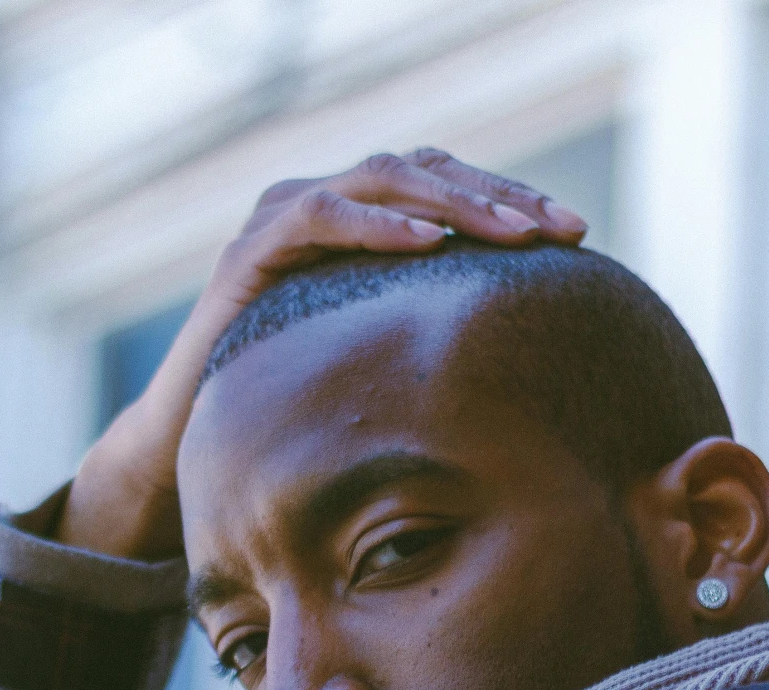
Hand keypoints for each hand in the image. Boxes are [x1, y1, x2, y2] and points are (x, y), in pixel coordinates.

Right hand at [56, 150, 586, 560]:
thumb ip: (432, 334)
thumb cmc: (294, 409)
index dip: (512, 200)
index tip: (576, 235)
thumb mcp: (380, 362)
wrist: (193, 441)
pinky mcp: (250, 251)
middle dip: (500, 196)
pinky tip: (426, 243)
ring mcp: (281, 218)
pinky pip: (320, 215)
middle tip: (563, 230)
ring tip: (511, 234)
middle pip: (424, 169)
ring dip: (454, 202)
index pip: (446, 183)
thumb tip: (541, 357)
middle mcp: (320, 203)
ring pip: (381, 176)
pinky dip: (375, 223)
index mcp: (359, 222)